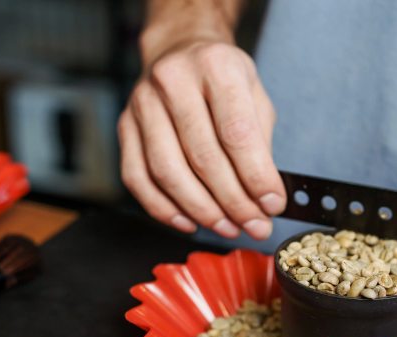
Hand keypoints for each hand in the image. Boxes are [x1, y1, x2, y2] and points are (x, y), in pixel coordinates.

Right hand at [118, 37, 283, 239]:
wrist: (180, 48)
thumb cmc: (222, 78)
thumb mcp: (255, 96)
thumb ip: (261, 145)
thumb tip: (265, 199)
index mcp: (216, 66)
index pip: (237, 132)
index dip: (256, 176)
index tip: (272, 204)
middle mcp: (174, 80)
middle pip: (202, 157)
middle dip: (233, 202)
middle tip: (254, 226)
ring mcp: (143, 103)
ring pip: (167, 172)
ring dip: (201, 210)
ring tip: (227, 227)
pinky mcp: (124, 125)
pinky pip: (137, 177)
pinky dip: (163, 208)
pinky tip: (188, 221)